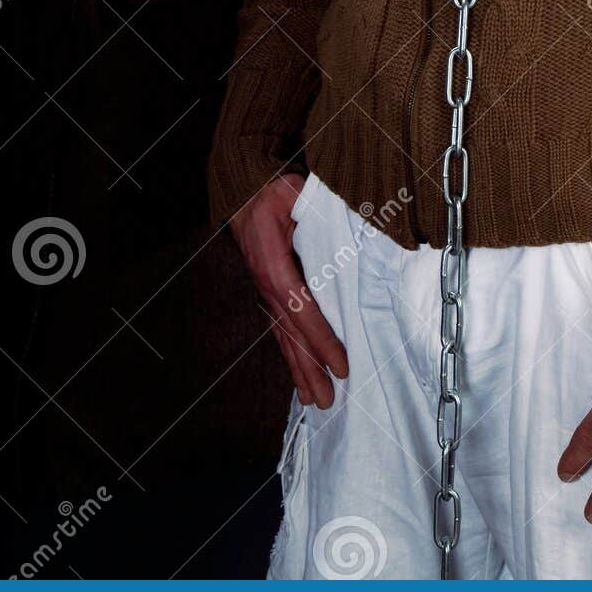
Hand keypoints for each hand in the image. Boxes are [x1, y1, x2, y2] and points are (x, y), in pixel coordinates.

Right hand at [229, 174, 348, 407]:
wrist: (244, 190)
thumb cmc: (273, 190)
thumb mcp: (294, 192)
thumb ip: (316, 210)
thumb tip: (347, 220)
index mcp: (273, 263)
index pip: (301, 308)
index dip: (321, 338)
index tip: (340, 364)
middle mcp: (267, 283)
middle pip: (289, 334)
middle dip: (309, 369)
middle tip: (327, 401)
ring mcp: (266, 289)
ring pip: (283, 336)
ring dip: (299, 369)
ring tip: (314, 399)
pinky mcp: (270, 290)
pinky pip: (281, 327)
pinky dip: (292, 352)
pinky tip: (300, 372)